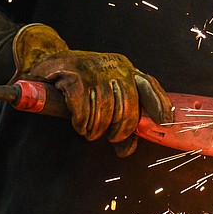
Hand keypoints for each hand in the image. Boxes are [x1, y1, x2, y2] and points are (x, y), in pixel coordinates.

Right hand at [12, 24, 171, 155]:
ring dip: (97, 128)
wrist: (47, 62)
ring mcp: (95, 69)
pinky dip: (82, 121)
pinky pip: (83, 106)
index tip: (164, 121)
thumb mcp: (103, 98)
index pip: (148, 85)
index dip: (159, 104)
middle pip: (128, 105)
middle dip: (120, 129)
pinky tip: (79, 124)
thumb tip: (126, 150)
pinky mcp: (74, 74)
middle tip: (110, 137)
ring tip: (89, 132)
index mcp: (127, 69)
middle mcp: (115, 67)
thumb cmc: (81, 84)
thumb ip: (119, 120)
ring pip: (105, 109)